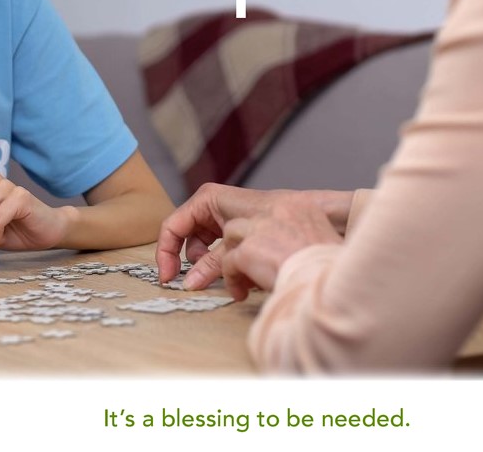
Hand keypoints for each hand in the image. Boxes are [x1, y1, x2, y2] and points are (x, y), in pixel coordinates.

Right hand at [156, 183, 299, 288]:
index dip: (166, 252)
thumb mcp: (236, 246)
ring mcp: (227, 217)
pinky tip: (242, 274)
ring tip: (230, 278)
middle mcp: (216, 205)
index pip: (174, 225)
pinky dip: (226, 261)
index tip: (168, 278)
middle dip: (193, 260)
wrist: (316, 217)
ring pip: (206, 244)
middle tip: (197, 283)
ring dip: (211, 264)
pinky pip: (222, 246)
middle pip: (188, 236)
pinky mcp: (240, 228)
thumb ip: (211, 263)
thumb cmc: (278, 223)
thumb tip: (189, 284)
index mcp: (210, 199)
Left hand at [220, 202, 342, 299]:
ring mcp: (260, 229)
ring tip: (243, 280)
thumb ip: (304, 242)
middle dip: (244, 242)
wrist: (328, 286)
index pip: (271, 213)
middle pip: (248, 220)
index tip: (265, 249)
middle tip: (249, 264)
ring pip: (232, 235)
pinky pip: (228, 262)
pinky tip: (241, 293)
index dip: (264, 233)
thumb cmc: (332, 274)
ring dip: (235, 258)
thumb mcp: (324, 246)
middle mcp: (278, 212)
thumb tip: (290, 255)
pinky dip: (232, 279)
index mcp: (301, 208)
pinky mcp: (247, 250)